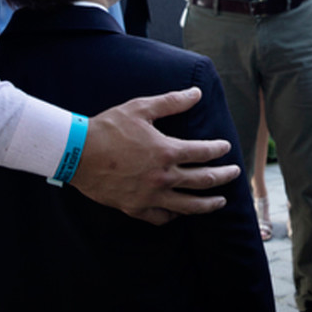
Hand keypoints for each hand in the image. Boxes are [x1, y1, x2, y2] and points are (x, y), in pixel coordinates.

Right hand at [69, 88, 238, 224]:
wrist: (77, 153)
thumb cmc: (108, 127)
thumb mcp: (141, 108)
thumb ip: (172, 102)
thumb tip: (196, 94)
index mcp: (167, 151)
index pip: (203, 153)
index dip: (218, 150)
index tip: (225, 147)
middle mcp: (163, 177)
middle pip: (202, 181)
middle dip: (222, 177)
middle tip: (234, 174)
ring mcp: (150, 196)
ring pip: (188, 206)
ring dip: (208, 204)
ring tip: (220, 202)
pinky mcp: (135, 207)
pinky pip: (161, 217)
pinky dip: (173, 216)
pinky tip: (179, 213)